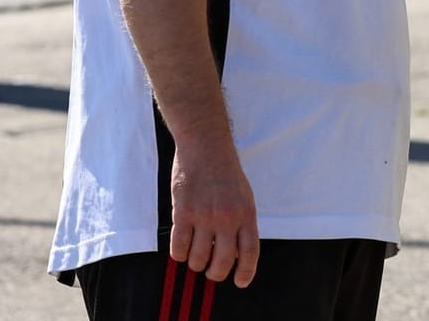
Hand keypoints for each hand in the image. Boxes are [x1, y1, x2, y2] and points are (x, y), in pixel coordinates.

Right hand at [167, 143, 260, 287]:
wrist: (206, 146)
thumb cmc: (226, 172)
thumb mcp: (244, 196)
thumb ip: (242, 223)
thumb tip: (235, 254)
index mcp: (247, 213)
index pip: (250, 252)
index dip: (246, 272)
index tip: (241, 282)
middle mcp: (228, 218)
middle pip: (221, 262)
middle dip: (215, 273)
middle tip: (210, 271)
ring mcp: (204, 216)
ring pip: (197, 258)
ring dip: (194, 263)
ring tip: (194, 255)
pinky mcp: (183, 212)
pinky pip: (178, 247)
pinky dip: (178, 254)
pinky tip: (180, 248)